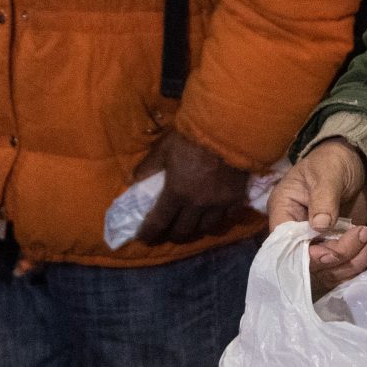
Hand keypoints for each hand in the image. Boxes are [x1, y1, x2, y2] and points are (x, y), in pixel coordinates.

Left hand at [132, 130, 250, 247]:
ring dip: (195, 231)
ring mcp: (219, 203)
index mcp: (177, 192)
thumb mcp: (164, 148)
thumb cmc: (192, 136)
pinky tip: (214, 218)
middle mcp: (197, 204)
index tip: (143, 238)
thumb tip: (130, 180)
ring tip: (189, 228)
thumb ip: (147, 166)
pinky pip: (228, 218)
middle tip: (165, 234)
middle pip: (183, 231)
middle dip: (171, 236)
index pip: (159, 222)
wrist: (228, 128)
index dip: (149, 233)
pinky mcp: (236, 198)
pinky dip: (219, 221)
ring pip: (206, 229)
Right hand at [267, 140, 366, 295]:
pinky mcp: (336, 247)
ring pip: (327, 270)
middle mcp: (296, 233)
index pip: (285, 244)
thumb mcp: (328, 172)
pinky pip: (342, 268)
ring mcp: (317, 243)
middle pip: (308, 262)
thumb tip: (320, 225)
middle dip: (337, 255)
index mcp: (284, 211)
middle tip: (363, 234)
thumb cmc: (334, 161)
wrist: (356, 162)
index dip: (307, 253)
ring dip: (351, 263)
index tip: (333, 250)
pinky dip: (358, 264)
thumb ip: (324, 198)